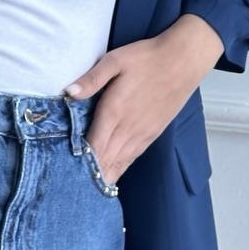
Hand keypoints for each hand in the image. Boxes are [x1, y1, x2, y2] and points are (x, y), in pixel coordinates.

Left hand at [64, 14, 223, 185]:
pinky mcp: (153, 133)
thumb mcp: (114, 61)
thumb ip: (91, 79)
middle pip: (105, 161)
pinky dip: (120, 169)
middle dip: (89, 176)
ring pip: (119, 163)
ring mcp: (142, 134)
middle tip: (72, 189)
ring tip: (88, 191)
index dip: (79, 163)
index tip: (65, 175)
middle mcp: (128, 129)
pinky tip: (113, 176)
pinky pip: (132, 157)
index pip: (93, 146)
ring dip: (105, 176)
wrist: (183, 60)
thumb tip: (68, 93)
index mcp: (114, 112)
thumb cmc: (146, 58)